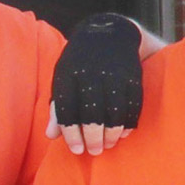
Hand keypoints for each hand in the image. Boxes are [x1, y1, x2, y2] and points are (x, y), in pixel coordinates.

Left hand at [48, 13, 144, 155]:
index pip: (67, 109)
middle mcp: (90, 73)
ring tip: (109, 144)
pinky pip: (133, 104)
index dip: (71, 133)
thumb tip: (51, 136)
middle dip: (94, 137)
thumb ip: (57, 107)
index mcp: (68, 74)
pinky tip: (123, 133)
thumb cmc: (80, 62)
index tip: (77, 150)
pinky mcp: (133, 75)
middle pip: (91, 113)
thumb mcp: (63, 78)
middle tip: (95, 151)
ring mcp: (114, 73)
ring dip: (112, 133)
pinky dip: (129, 122)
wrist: (109, 33)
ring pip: (114, 111)